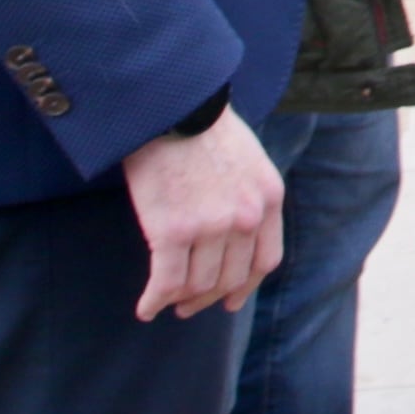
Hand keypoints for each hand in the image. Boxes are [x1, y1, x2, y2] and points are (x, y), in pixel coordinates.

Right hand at [122, 108, 284, 318]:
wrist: (172, 106)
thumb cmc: (201, 126)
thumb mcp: (247, 159)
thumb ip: (247, 195)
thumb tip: (234, 233)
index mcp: (269, 198)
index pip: (265, 260)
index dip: (245, 285)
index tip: (231, 300)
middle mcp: (247, 218)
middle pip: (231, 278)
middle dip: (209, 297)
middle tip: (190, 306)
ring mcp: (212, 227)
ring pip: (199, 284)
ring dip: (181, 300)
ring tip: (167, 303)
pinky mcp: (174, 232)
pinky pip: (167, 282)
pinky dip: (154, 301)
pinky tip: (145, 308)